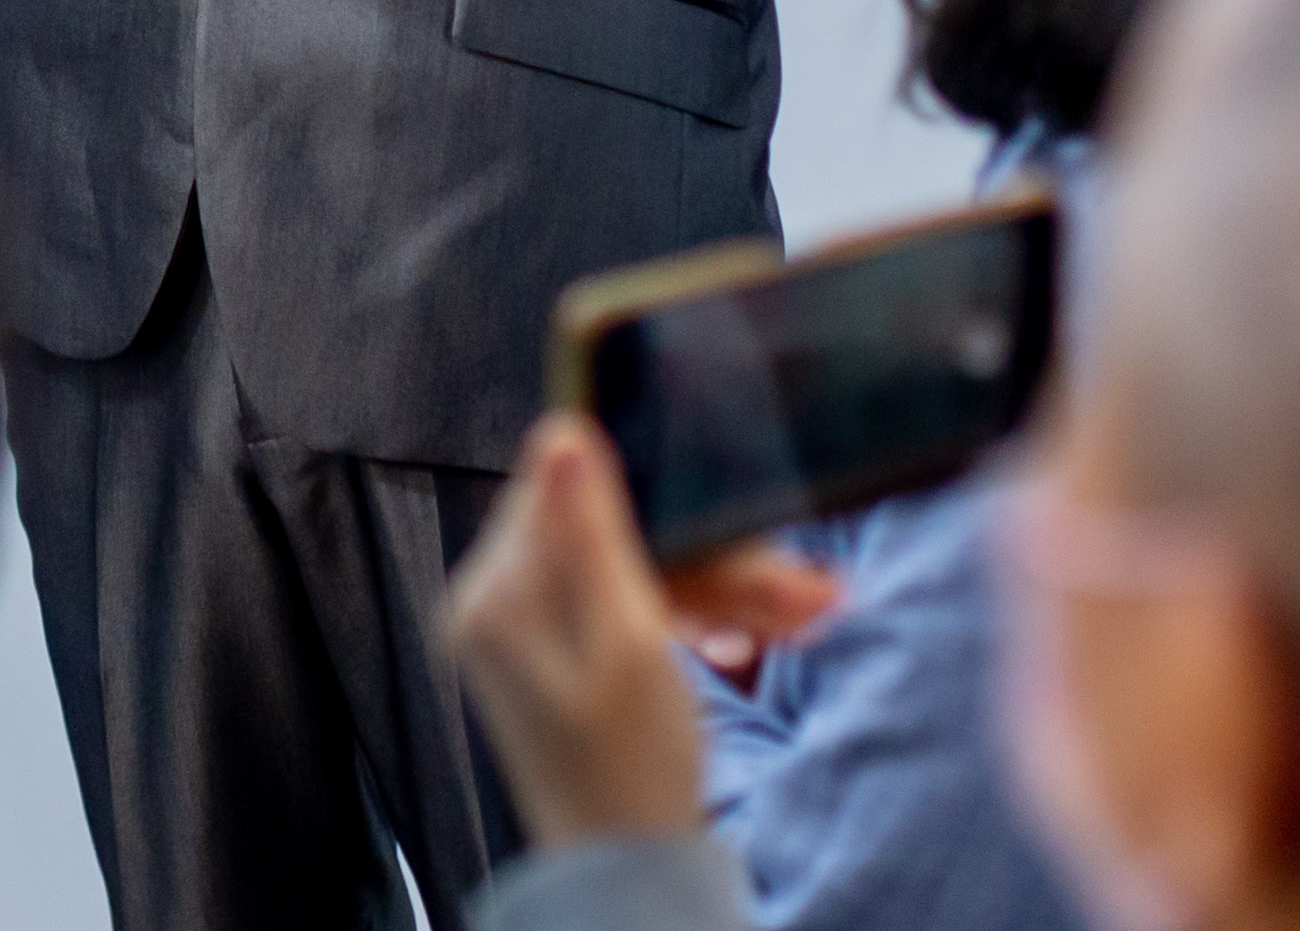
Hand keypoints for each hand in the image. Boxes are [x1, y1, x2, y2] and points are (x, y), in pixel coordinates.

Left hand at [442, 416, 849, 846]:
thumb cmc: (630, 773)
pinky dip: (691, 616)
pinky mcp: (561, 654)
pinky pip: (629, 606)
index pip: (561, 491)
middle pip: (609, 532)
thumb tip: (559, 430)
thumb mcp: (627, 644)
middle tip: (796, 583)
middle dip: (711, 554)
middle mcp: (495, 604)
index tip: (723, 499)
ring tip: (805, 612)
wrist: (629, 871)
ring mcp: (526, 630)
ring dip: (721, 588)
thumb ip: (593, 536)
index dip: (649, 486)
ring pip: (633, 570)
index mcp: (495, 595)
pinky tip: (749, 641)